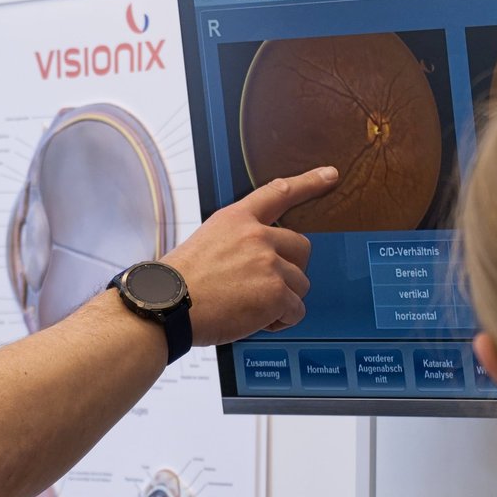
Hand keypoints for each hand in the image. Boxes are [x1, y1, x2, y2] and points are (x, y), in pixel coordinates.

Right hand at [163, 166, 338, 345]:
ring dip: (282, 299)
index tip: (329, 175)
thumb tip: (259, 262)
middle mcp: (257, 236)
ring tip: (251, 308)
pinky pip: (296, 310)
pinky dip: (280, 321)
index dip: (309, 182)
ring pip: (300, 283)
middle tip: (267, 286)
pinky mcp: (276, 293)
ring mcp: (269, 263)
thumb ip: (237, 244)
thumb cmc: (178, 285)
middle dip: (291, 269)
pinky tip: (256, 321)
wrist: (167, 307)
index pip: (278, 192)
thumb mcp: (205, 244)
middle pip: (301, 247)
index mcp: (236, 219)